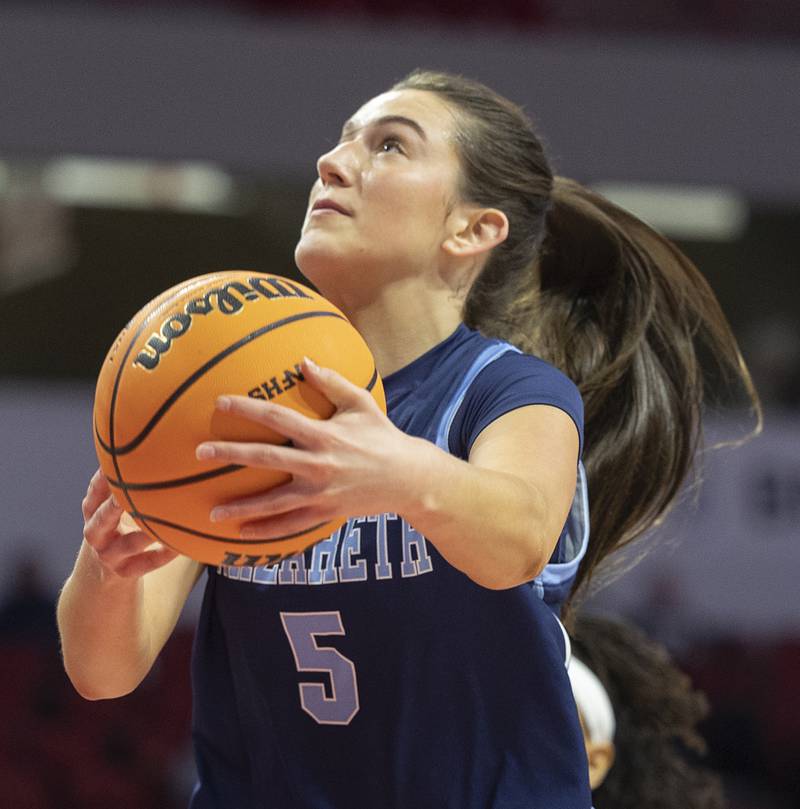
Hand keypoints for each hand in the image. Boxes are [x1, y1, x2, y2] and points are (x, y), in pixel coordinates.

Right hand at [82, 469, 177, 577]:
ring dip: (147, 533)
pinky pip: (147, 564)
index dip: (104, 480)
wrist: (105, 568)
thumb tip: (153, 435)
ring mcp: (109, 554)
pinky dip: (163, 555)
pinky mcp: (125, 572)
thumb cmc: (118, 521)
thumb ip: (125, 478)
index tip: (118, 465)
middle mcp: (95, 532)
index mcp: (92, 510)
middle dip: (115, 507)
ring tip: (165, 522)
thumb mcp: (113, 502)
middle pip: (102, 518)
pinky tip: (180, 547)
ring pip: (129, 544)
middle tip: (130, 495)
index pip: (95, 492)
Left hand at [196, 357, 431, 539]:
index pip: (277, 418)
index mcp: (324, 434)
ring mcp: (320, 493)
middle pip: (266, 459)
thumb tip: (302, 362)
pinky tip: (242, 534)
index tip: (220, 403)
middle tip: (201, 453)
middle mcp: (318, 464)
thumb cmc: (383, 436)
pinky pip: (290, 526)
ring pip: (273, 503)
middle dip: (230, 455)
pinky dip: (266, 531)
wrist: (407, 478)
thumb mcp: (362, 403)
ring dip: (241, 507)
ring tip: (212, 512)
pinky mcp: (324, 513)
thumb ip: (332, 382)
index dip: (247, 409)